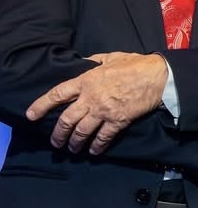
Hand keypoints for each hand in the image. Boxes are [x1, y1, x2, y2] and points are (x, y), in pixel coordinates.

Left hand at [26, 52, 167, 154]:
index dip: (42, 105)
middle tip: (55, 142)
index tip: (31, 115)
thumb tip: (83, 63)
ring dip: (74, 143)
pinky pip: (103, 137)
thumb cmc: (135, 64)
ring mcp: (104, 110)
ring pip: (82, 131)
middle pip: (67, 119)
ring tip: (72, 149)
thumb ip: (94, 61)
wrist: (157, 76)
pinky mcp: (118, 120)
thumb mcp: (110, 57)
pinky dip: (97, 146)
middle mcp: (91, 97)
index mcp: (87, 80)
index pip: (58, 94)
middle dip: (58, 133)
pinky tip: (93, 150)